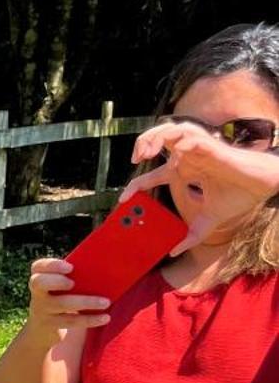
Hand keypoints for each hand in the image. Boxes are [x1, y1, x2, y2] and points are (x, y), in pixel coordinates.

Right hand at [24, 257, 110, 342]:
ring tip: (106, 302)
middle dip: (56, 281)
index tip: (70, 267)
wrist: (43, 328)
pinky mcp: (51, 325)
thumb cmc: (61, 297)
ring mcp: (42, 310)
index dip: (52, 265)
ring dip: (85, 302)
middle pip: (39, 283)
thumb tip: (108, 260)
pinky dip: (90, 319)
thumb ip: (75, 274)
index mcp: (40, 277)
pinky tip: (105, 318)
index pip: (38, 267)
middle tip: (72, 283)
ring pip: (61, 304)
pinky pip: (71, 321)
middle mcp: (38, 293)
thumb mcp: (60, 285)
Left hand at [126, 121, 278, 253]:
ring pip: (173, 130)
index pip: (152, 174)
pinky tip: (177, 156)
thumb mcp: (207, 222)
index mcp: (183, 171)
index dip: (135, 185)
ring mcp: (200, 150)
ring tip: (148, 152)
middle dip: (143, 144)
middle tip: (136, 160)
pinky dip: (182, 142)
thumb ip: (190, 237)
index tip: (123, 200)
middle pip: (159, 138)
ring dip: (157, 136)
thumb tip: (174, 252)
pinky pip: (193, 137)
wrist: (260, 188)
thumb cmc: (236, 197)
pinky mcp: (213, 147)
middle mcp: (188, 157)